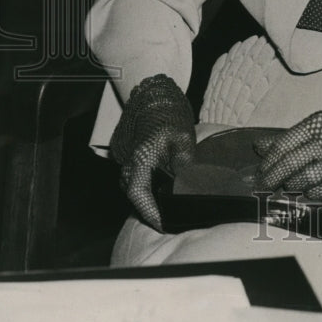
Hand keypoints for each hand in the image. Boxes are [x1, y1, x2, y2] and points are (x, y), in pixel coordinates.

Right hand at [110, 75, 195, 230]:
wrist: (153, 95)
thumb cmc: (168, 115)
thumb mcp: (182, 140)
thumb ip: (184, 166)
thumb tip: (192, 188)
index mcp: (139, 162)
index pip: (140, 198)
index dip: (152, 215)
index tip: (166, 226)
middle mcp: (129, 166)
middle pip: (139, 198)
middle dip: (156, 211)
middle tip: (176, 220)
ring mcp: (128, 163)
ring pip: (139, 190)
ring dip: (154, 199)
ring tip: (175, 208)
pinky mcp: (132, 160)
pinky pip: (140, 180)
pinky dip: (153, 188)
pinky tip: (169, 189)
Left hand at [254, 106, 321, 200]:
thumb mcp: (318, 126)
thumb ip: (287, 137)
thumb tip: (257, 146)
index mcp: (316, 124)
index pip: (282, 146)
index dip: (267, 163)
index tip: (258, 175)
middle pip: (289, 164)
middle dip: (271, 179)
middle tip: (262, 189)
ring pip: (304, 180)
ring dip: (292, 186)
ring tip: (291, 185)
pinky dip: (312, 194)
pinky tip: (309, 192)